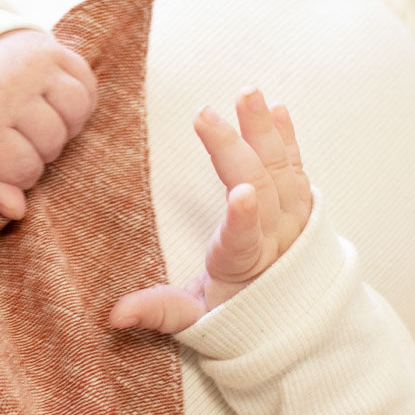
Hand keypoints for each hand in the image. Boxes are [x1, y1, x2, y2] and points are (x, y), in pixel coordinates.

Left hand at [0, 29, 97, 217]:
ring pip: (75, 113)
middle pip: (52, 143)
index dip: (17, 175)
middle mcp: (8, 91)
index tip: (0, 160)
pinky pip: (86, 85)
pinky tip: (54, 104)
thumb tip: (18, 211)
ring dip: (62, 126)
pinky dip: (78, 101)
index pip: (25, 171)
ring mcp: (33, 65)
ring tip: (38, 122)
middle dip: (38, 151)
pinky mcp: (51, 47)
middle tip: (18, 138)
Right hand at [110, 89, 311, 332]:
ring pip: (281, 170)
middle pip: (260, 189)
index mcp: (244, 268)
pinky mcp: (300, 208)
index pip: (245, 242)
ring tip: (246, 95)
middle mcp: (277, 241)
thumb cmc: (234, 318)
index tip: (242, 193)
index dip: (244, 219)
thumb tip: (114, 316)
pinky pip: (296, 168)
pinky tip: (277, 110)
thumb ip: (156, 312)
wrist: (289, 319)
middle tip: (205, 116)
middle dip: (234, 150)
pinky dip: (287, 138)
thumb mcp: (193, 319)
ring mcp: (293, 221)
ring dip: (263, 130)